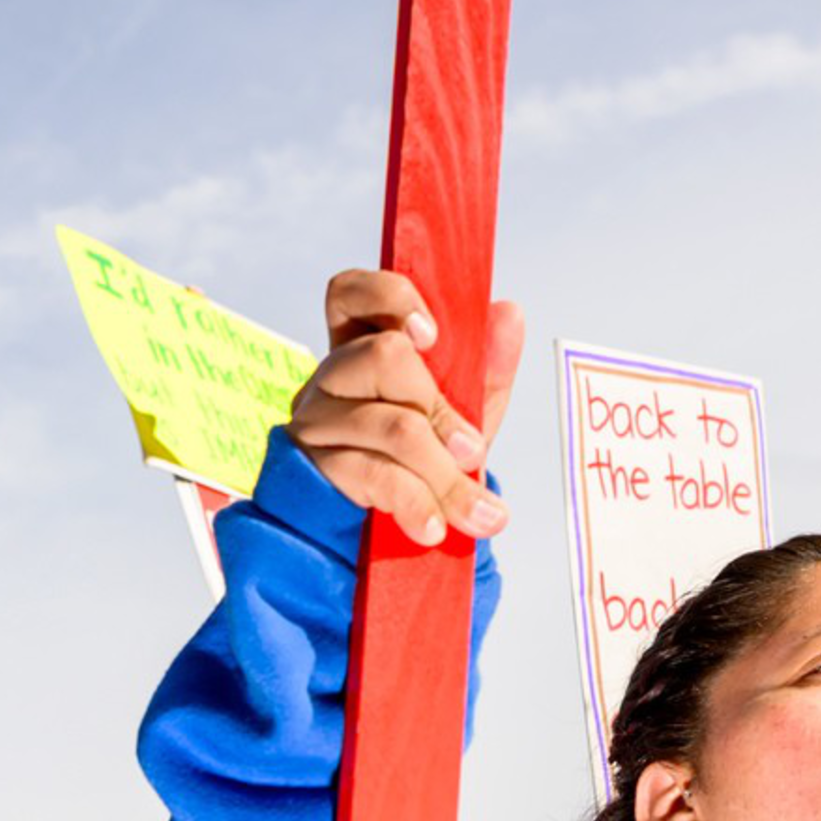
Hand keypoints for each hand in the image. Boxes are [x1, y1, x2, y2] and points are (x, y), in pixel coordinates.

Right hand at [289, 269, 526, 546]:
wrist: (384, 527)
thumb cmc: (418, 457)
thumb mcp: (461, 412)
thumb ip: (485, 366)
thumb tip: (507, 312)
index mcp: (362, 344)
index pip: (351, 293)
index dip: (389, 298)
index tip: (431, 334)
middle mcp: (331, 375)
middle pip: (382, 357)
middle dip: (441, 409)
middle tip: (472, 451)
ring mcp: (317, 420)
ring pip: (389, 425)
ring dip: (443, 472)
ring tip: (475, 512)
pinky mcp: (313, 468)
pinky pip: (374, 474)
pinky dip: (416, 503)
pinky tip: (433, 525)